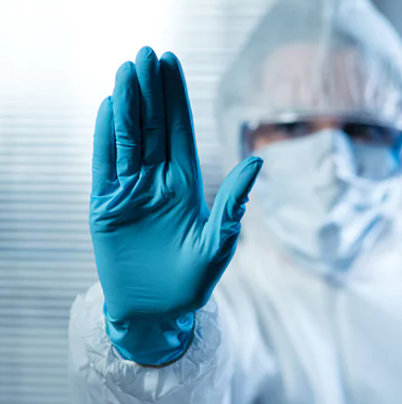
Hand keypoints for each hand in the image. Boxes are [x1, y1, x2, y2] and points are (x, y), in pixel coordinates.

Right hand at [90, 46, 261, 364]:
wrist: (156, 312)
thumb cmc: (192, 283)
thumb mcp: (218, 244)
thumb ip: (234, 204)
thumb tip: (258, 161)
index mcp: (187, 185)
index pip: (180, 132)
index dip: (175, 99)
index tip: (170, 64)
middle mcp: (158, 182)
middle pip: (153, 128)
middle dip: (150, 92)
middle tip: (146, 55)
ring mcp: (131, 192)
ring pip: (128, 140)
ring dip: (126, 106)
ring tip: (126, 72)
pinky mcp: (107, 207)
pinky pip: (105, 166)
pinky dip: (105, 138)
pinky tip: (107, 109)